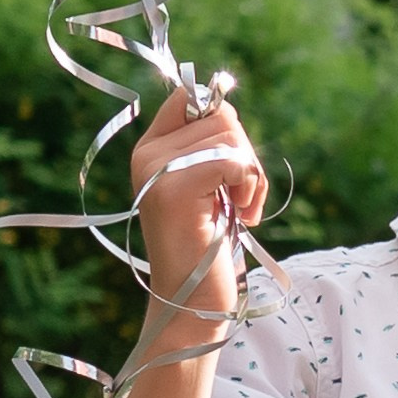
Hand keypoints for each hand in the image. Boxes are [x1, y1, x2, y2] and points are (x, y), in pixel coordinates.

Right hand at [99, 85, 269, 397]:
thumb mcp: (209, 189)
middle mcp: (145, 156)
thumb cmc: (208, 250)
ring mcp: (155, 172)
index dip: (223, 120)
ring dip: (252, 173)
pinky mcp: (173, 190)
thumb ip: (210, 146)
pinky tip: (243, 217)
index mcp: (149, 151)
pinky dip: (250, 187)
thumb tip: (221, 92)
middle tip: (242, 196)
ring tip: (241, 209)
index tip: (234, 163)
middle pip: (220, 113)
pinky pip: (233, 160)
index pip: (190, 95)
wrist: (192, 305)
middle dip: (246, 152)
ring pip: (231, 134)